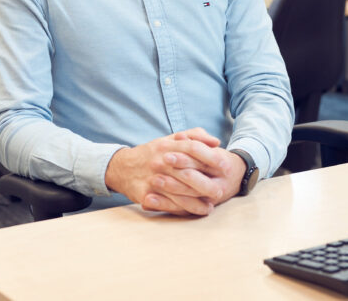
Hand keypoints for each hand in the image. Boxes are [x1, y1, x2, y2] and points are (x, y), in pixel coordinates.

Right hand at [104, 128, 237, 215]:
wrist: (122, 167)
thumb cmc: (152, 153)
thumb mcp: (170, 139)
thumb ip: (193, 136)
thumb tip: (216, 141)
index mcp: (167, 147)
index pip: (192, 148)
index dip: (211, 157)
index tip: (226, 166)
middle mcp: (160, 162)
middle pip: (188, 173)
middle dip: (207, 183)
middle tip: (222, 190)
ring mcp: (152, 179)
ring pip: (179, 193)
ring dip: (197, 202)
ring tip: (211, 206)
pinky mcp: (146, 195)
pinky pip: (168, 205)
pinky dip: (183, 210)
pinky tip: (195, 212)